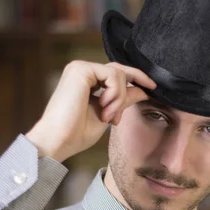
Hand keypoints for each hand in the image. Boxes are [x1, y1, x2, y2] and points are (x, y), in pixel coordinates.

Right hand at [25, 60, 156, 162]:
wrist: (58, 141)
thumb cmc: (76, 133)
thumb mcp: (108, 114)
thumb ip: (123, 100)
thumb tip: (143, 90)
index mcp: (86, 81)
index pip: (116, 74)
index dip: (136, 78)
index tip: (151, 88)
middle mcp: (82, 71)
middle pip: (119, 70)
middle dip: (134, 83)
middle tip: (146, 93)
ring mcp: (80, 68)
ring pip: (118, 73)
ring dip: (120, 97)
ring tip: (109, 116)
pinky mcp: (80, 70)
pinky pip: (112, 75)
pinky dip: (115, 93)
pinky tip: (105, 108)